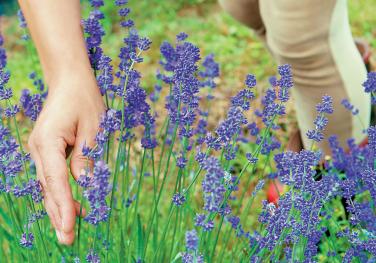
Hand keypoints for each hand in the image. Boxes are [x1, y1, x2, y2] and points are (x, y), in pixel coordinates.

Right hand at [28, 72, 104, 244]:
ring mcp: (40, 150)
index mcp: (48, 141)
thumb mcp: (94, 127)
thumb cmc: (84, 99)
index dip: (65, 205)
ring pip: (48, 185)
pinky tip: (68, 207)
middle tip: (68, 240)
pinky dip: (59, 193)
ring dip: (58, 207)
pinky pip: (52, 176)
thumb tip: (84, 185)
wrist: (70, 81)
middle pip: (49, 187)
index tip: (72, 226)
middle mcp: (38, 148)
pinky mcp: (46, 150)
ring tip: (67, 231)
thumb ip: (87, 157)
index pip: (57, 180)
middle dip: (59, 214)